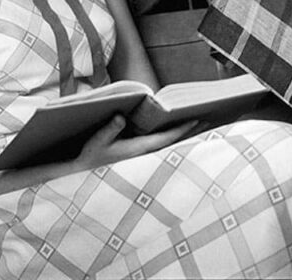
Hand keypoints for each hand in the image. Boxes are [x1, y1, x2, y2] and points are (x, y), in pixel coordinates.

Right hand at [77, 115, 200, 169]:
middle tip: (207, 120)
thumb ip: (110, 129)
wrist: (83, 173)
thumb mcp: (98, 141)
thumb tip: (120, 117)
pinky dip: (170, 138)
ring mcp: (142, 157)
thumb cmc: (91, 156)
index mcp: (139, 149)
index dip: (182, 129)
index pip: (167, 138)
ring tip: (196, 124)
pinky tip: (174, 133)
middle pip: (172, 142)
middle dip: (188, 131)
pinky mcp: (137, 157)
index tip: (197, 120)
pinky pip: (160, 146)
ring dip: (181, 135)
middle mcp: (144, 154)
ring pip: (167, 145)